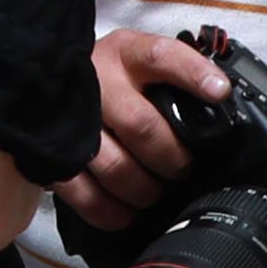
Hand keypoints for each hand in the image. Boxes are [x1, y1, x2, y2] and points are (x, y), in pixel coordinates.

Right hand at [60, 27, 226, 232]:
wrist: (45, 84)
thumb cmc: (108, 80)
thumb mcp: (137, 64)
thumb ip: (171, 80)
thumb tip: (221, 104)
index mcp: (126, 55)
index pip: (162, 56)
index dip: (192, 73)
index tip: (219, 91)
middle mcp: (98, 83)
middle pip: (141, 127)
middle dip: (171, 158)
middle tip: (182, 169)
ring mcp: (72, 120)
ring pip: (115, 167)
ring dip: (143, 189)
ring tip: (153, 193)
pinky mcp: (53, 154)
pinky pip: (84, 193)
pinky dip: (110, 210)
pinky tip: (124, 213)